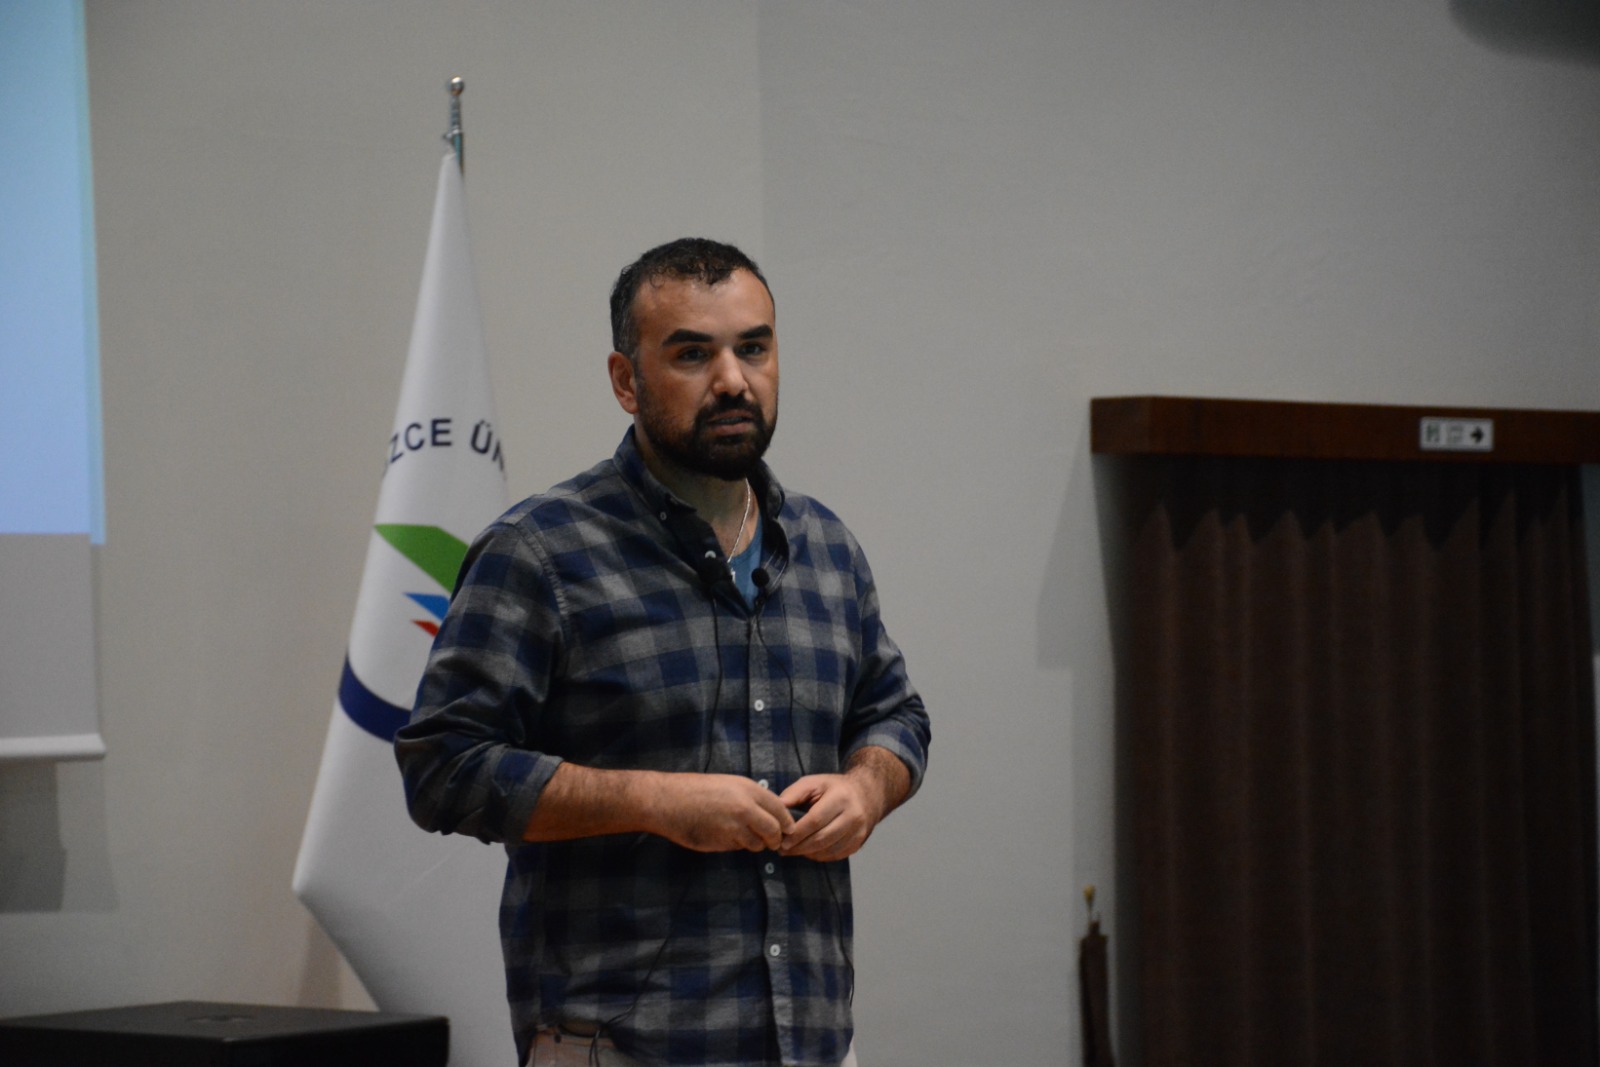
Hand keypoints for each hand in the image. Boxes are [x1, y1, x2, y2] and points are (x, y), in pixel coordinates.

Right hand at [649, 773, 795, 852]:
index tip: (787, 829)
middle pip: (774, 831)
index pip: (780, 810)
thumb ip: (750, 798)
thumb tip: (769, 814)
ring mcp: (734, 827)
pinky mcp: (722, 842)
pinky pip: (738, 848)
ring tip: (741, 836)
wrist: (668, 801)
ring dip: (754, 844)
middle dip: (776, 839)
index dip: (786, 822)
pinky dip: (736, 846)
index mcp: (748, 790)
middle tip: (773, 843)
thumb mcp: (728, 785)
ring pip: (757, 844)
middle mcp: (745, 808)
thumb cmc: (696, 790)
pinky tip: (723, 836)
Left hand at [776, 774, 882, 861]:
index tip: (782, 840)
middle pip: (822, 838)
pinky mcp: (859, 843)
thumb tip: (775, 809)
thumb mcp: (813, 783)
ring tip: (791, 851)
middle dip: (799, 847)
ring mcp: (858, 831)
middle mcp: (853, 816)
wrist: (865, 794)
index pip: (816, 820)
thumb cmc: (833, 788)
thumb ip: (793, 794)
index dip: (797, 833)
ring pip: (828, 850)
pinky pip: (835, 855)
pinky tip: (808, 852)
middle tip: (782, 850)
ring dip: (807, 854)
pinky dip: (819, 856)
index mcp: (841, 798)